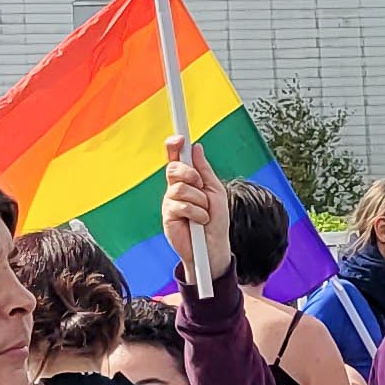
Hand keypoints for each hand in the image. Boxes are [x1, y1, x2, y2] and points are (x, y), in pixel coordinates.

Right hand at [160, 138, 232, 282]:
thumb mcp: (215, 190)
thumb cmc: (216, 220)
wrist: (213, 246)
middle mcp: (176, 187)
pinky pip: (181, 205)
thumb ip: (204, 170)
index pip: (177, 158)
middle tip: (200, 185)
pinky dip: (196, 213)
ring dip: (199, 200)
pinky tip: (199, 221)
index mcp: (187, 179)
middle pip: (174, 168)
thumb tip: (196, 147)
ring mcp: (170, 201)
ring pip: (181, 188)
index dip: (175, 146)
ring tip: (204, 213)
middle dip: (190, 174)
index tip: (179, 138)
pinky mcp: (168, 215)